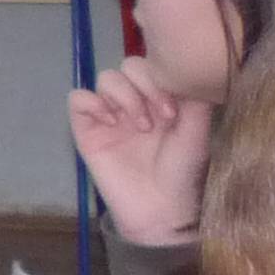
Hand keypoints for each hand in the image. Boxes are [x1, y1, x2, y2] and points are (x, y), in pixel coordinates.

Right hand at [67, 59, 212, 246]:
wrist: (159, 209)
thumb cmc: (181, 172)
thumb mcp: (196, 133)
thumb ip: (194, 100)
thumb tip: (190, 71)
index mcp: (159, 99)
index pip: (153, 65)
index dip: (162, 79)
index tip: (174, 110)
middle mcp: (133, 101)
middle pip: (128, 65)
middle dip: (145, 87)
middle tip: (159, 118)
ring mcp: (108, 113)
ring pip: (105, 78)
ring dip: (125, 97)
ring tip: (139, 126)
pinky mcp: (86, 128)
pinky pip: (78, 98)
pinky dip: (94, 103)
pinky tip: (111, 122)